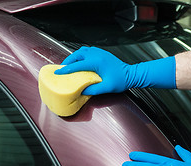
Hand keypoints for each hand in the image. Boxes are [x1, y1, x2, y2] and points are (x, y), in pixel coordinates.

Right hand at [55, 47, 175, 94]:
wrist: (132, 74)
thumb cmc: (121, 80)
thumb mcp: (106, 87)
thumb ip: (93, 89)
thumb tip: (82, 90)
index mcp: (96, 62)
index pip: (77, 65)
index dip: (66, 70)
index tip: (58, 73)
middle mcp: (97, 55)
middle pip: (77, 55)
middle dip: (68, 61)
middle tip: (61, 69)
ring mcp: (99, 53)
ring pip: (82, 51)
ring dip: (74, 57)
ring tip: (69, 64)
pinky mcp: (102, 53)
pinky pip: (88, 51)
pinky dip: (81, 55)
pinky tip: (79, 61)